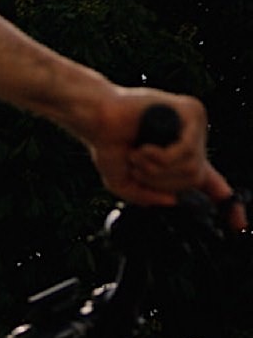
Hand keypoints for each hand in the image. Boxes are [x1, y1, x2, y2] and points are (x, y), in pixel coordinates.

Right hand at [88, 90, 237, 217]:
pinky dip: (160, 156)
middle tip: (137, 167)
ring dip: (156, 169)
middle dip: (159, 181)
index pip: (214, 186)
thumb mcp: (124, 183)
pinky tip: (144, 147)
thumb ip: (145, 196)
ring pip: (190, 167)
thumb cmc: (109, 146)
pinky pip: (186, 150)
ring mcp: (195, 126)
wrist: (98, 120)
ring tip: (138, 154)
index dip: (229, 207)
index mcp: (181, 161)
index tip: (240, 225)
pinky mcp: (193, 112)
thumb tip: (173, 201)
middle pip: (193, 180)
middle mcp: (193, 143)